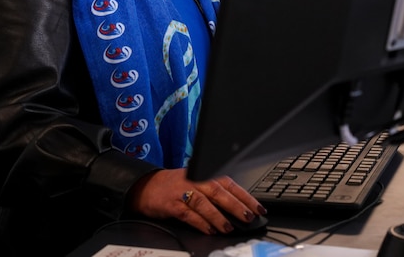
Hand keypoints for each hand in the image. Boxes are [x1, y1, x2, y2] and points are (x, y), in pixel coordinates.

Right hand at [127, 168, 266, 234]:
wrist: (145, 186)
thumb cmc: (174, 186)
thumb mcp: (196, 182)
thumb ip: (214, 192)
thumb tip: (239, 208)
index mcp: (204, 174)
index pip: (229, 183)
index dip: (245, 196)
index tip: (259, 208)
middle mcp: (195, 180)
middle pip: (219, 191)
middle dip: (235, 205)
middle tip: (248, 217)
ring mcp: (182, 191)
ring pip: (204, 203)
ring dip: (218, 216)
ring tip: (229, 227)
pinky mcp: (171, 203)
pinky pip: (188, 214)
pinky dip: (200, 222)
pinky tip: (209, 230)